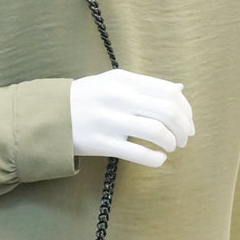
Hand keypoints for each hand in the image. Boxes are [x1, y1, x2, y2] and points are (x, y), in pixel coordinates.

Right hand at [70, 67, 194, 167]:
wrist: (52, 116)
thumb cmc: (87, 99)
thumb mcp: (114, 82)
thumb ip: (146, 85)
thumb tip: (179, 91)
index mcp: (125, 80)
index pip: (168, 92)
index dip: (185, 109)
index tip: (188, 122)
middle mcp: (120, 98)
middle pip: (167, 111)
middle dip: (183, 128)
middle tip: (185, 138)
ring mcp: (111, 121)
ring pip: (156, 131)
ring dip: (171, 142)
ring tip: (171, 147)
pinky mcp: (103, 143)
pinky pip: (138, 153)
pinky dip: (155, 158)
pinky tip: (159, 159)